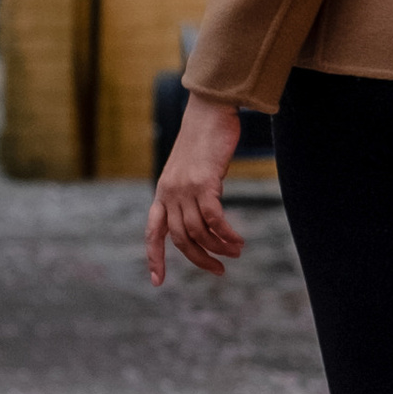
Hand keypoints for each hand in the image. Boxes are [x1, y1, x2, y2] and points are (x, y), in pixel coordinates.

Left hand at [145, 92, 246, 284]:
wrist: (208, 111)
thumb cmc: (203, 139)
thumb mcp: (188, 169)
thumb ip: (188, 192)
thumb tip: (203, 217)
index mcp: (162, 192)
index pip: (153, 232)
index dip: (155, 258)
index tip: (158, 282)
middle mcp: (169, 193)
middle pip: (180, 239)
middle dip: (199, 259)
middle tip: (218, 271)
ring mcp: (185, 188)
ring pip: (199, 231)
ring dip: (219, 247)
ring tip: (236, 252)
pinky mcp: (204, 182)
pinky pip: (215, 219)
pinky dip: (227, 234)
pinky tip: (239, 240)